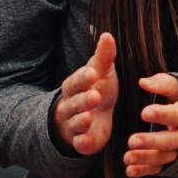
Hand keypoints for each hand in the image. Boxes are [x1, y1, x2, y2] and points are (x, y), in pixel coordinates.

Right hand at [52, 32, 119, 155]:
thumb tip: (107, 34)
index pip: (76, 81)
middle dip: (83, 100)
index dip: (83, 78)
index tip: (93, 73)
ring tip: (88, 117)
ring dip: (80, 121)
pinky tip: (84, 142)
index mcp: (75, 86)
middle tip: (95, 96)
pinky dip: (80, 143)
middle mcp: (70, 105)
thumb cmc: (98, 89)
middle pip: (74, 102)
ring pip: (74, 123)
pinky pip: (78, 143)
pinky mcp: (81, 141)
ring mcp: (74, 124)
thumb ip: (104, 56)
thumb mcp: (102, 72)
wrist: (95, 117)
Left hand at [124, 72, 177, 177]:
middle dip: (152, 141)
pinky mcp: (175, 162)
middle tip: (131, 140)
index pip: (177, 114)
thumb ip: (163, 83)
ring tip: (126, 157)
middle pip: (173, 140)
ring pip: (166, 156)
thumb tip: (143, 82)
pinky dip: (145, 170)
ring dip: (146, 158)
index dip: (162, 114)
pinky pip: (160, 168)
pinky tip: (129, 170)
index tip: (144, 113)